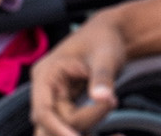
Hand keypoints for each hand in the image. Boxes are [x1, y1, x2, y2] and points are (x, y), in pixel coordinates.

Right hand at [29, 14, 126, 135]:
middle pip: (53, 122)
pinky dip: (92, 127)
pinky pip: (75, 126)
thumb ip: (102, 77)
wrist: (111, 34)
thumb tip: (103, 98)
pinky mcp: (69, 107)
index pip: (43, 111)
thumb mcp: (105, 55)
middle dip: (79, 124)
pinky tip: (118, 134)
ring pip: (64, 126)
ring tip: (115, 122)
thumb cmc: (104, 39)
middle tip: (110, 106)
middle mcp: (46, 91)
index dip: (57, 128)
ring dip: (87, 126)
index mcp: (46, 75)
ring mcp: (57, 100)